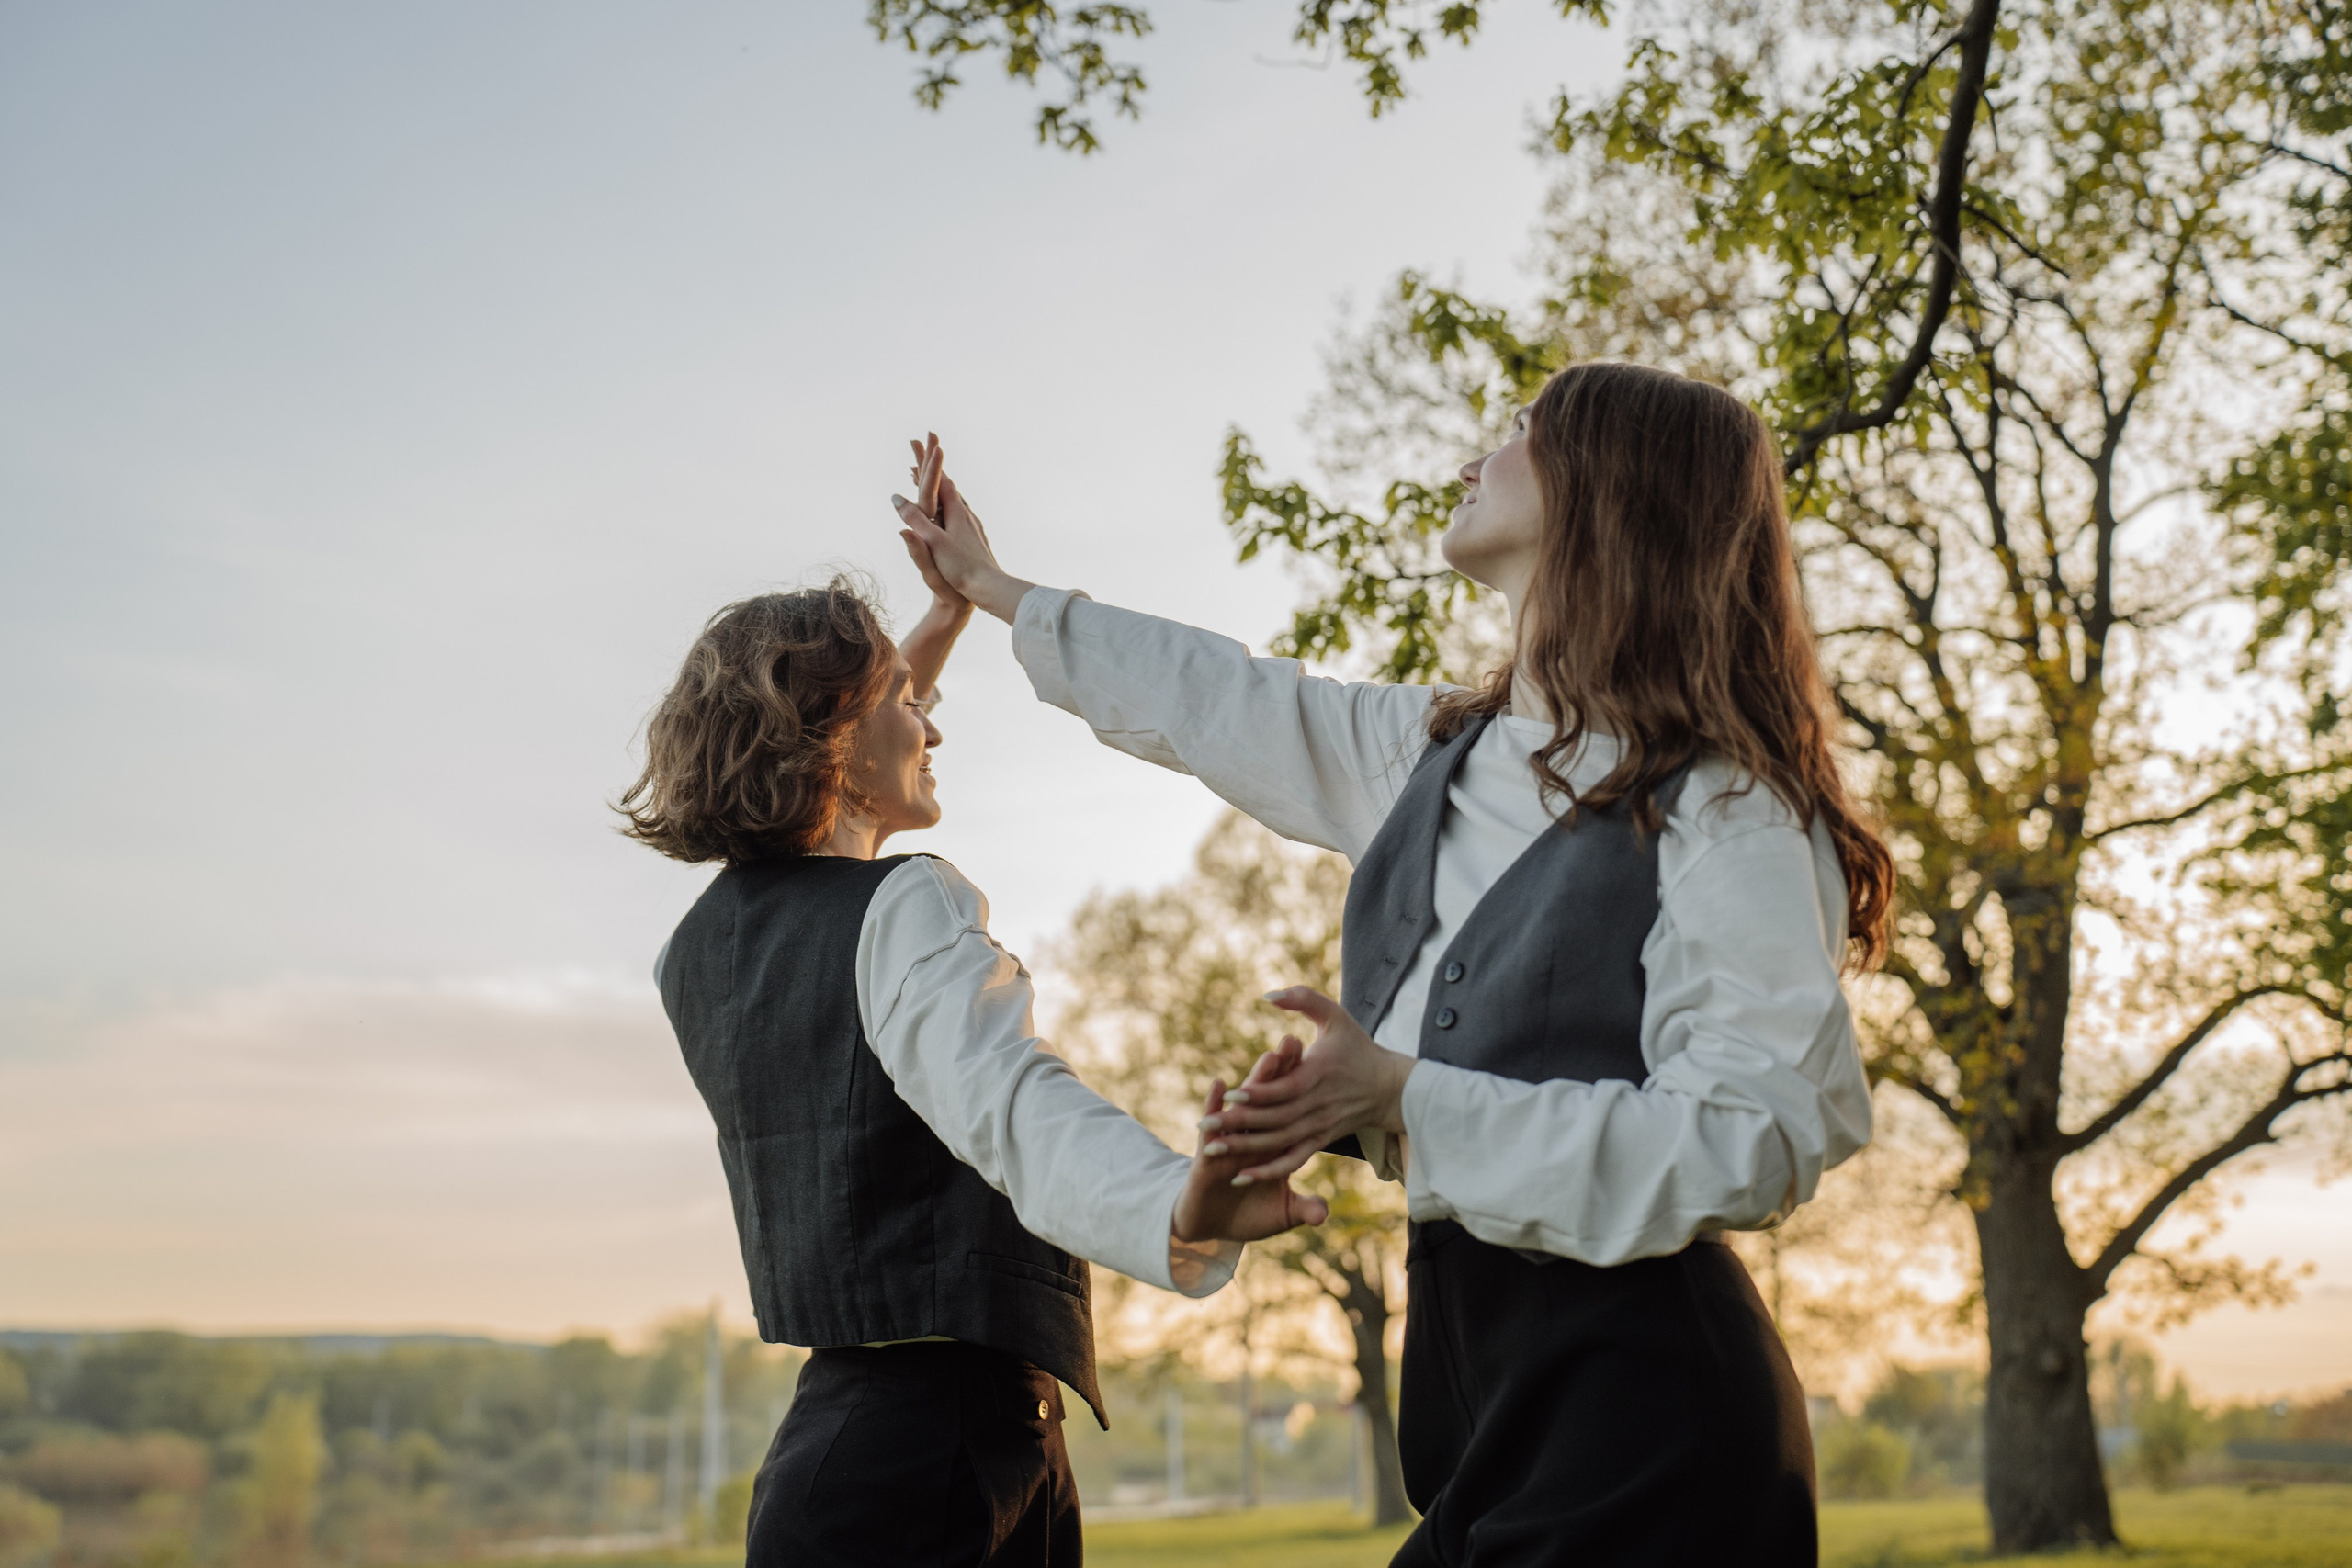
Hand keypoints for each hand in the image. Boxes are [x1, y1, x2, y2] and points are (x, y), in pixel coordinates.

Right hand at [890, 434, 1035, 622]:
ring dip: (939, 490)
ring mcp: (972, 528)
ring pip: (953, 503)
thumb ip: (916, 520)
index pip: (942, 480)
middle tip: (923, 454)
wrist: (990, 589)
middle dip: (933, 471)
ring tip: (930, 483)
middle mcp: (967, 516)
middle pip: (948, 487)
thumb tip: (896, 498)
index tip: (922, 444)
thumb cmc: (961, 567)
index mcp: (957, 513)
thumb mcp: (933, 543)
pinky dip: (945, 509)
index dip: (930, 463)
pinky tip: (947, 517)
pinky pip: (957, 517)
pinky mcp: (974, 541)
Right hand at [1172, 1039, 1328, 1242]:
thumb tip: (1324, 1213)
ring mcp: (1229, 1146)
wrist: (1208, 1230)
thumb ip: (1303, 1209)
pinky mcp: (1207, 1158)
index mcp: (1272, 1148)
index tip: (1317, 1060)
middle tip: (1295, 1041)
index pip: (1288, 1112)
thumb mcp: (1282, 1216)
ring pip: (1245, 1111)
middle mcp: (1252, 1140)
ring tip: (1270, 1058)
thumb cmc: (1245, 1218)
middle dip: (1281, 1075)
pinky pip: (1214, 1130)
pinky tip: (1220, 1084)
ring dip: (1256, 1085)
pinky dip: (1215, 1106)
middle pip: (1269, 1102)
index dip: (1299, 1088)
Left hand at [1197, 987, 1417, 1184]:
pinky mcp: (1320, 1140)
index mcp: (1318, 1074)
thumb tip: (1267, 995)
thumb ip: (1303, 999)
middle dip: (1239, 1124)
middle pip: (1275, 1120)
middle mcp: (1318, 1104)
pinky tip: (1241, 1176)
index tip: (1229, 1094)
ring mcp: (1319, 1126)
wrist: (1390, 1088)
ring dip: (1245, 1149)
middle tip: (1205, 1127)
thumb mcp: (1336, 1015)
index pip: (1285, 1088)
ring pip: (1280, 1142)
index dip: (1258, 1093)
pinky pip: (1294, 1160)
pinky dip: (1269, 1170)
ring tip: (1211, 1151)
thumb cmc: (1358, 1046)